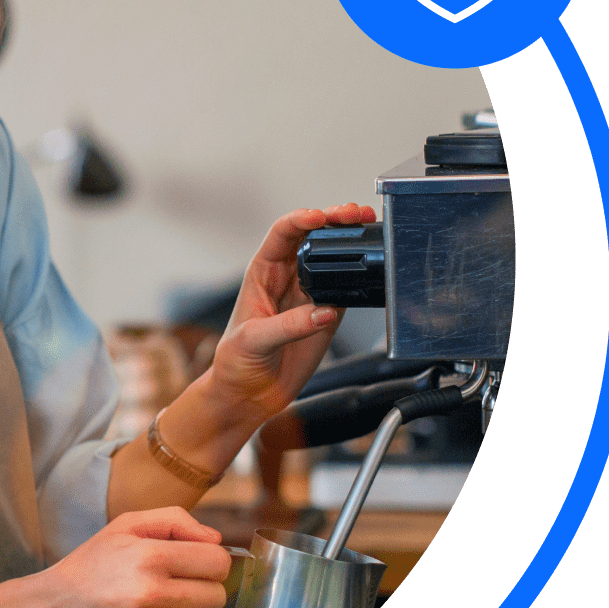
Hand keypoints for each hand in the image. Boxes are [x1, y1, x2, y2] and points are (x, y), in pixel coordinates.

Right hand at [24, 507, 230, 607]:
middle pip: (218, 595)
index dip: (212, 560)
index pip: (217, 561)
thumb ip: (174, 521)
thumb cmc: (89, 566)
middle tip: (181, 586)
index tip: (197, 563)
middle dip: (206, 588)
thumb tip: (216, 540)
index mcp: (149, 556)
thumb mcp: (124, 527)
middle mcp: (150, 594)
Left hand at [207, 203, 375, 427]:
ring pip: (334, 257)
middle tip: (355, 213)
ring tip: (369, 227)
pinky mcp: (327, 313)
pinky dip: (361, 276)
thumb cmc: (236, 361)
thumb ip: (287, 326)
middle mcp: (288, 277)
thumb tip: (322, 312)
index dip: (301, 220)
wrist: (249, 393)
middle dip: (334, 219)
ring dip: (351, 240)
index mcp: (262, 272)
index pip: (282, 234)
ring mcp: (309, 293)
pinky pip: (347, 288)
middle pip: (313, 236)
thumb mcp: (252, 340)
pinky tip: (372, 268)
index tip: (319, 217)